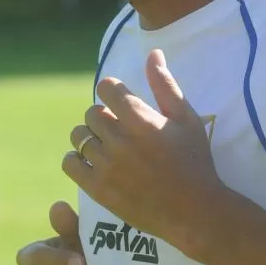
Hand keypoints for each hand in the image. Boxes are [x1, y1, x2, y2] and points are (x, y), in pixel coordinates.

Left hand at [62, 49, 221, 250]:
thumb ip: (166, 85)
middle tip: (119, 128)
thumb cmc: (195, 162)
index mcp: (141, 120)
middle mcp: (120, 140)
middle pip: (91, 112)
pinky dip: (76, 158)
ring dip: (90, 135)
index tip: (122, 102)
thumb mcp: (187, 119)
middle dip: (104, 115)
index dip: (113, 92)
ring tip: (107, 145)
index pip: (107, 89)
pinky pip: (70, 163)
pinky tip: (93, 161)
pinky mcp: (98, 189)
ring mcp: (106, 166)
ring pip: (78, 136)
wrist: (193, 211)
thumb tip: (153, 53)